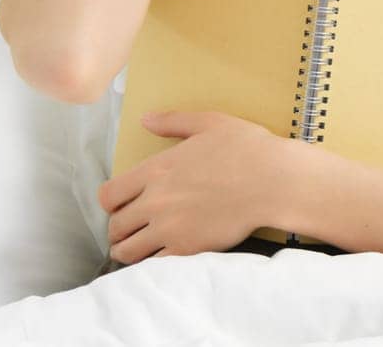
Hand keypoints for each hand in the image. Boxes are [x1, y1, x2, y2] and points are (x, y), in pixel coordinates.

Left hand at [98, 110, 299, 264]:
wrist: (274, 181)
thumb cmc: (246, 148)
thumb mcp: (210, 123)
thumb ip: (173, 122)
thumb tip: (145, 119)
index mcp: (156, 169)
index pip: (109, 195)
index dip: (110, 201)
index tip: (121, 203)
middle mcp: (155, 200)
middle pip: (114, 226)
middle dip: (119, 228)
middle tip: (131, 227)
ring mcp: (169, 228)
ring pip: (127, 251)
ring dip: (128, 249)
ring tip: (139, 246)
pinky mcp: (187, 249)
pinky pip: (153, 264)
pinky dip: (152, 262)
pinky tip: (162, 254)